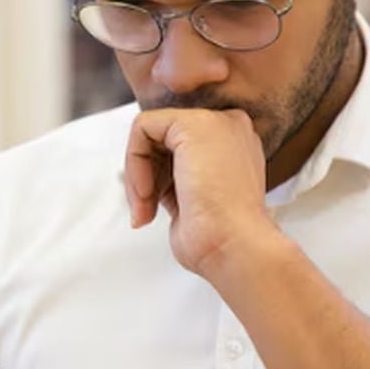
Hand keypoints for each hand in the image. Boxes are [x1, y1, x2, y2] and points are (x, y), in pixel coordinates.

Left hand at [124, 108, 276, 277]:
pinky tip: (147, 192)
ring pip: (149, 134)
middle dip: (144, 177)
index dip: (159, 178)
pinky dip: (134, 162)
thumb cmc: (219, 239)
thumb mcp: (192, 201)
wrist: (235, 247)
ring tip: (146, 210)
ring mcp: (216, 121)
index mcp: (234, 147)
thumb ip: (174, 179)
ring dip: (136, 176)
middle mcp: (229, 129)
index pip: (178, 148)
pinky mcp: (193, 123)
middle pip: (163, 139)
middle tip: (145, 212)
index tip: (155, 210)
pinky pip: (142, 128)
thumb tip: (147, 178)